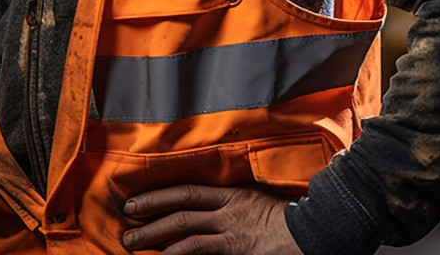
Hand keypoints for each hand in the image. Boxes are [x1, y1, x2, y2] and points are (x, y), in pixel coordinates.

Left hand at [122, 184, 304, 253]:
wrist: (315, 232)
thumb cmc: (289, 219)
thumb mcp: (257, 204)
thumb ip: (232, 206)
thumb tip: (207, 212)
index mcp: (233, 195)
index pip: (188, 190)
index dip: (159, 194)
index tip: (136, 199)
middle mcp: (229, 210)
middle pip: (181, 208)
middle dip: (150, 213)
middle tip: (124, 221)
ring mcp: (232, 232)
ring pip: (186, 233)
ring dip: (156, 238)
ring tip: (133, 244)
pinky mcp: (237, 250)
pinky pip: (201, 253)